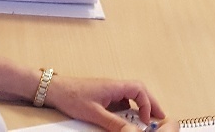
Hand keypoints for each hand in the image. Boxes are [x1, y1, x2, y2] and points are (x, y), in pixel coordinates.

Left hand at [45, 75, 164, 131]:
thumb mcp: (94, 113)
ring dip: (141, 105)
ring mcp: (109, 90)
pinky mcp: (104, 96)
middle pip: (139, 91)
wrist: (55, 90)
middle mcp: (114, 86)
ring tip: (147, 119)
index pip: (139, 90)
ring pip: (131, 95)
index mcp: (114, 86)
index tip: (147, 120)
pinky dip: (129, 109)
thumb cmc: (72, 96)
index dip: (147, 104)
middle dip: (150, 103)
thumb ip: (114, 123)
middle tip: (160, 117)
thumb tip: (130, 130)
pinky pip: (121, 100)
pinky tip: (128, 118)